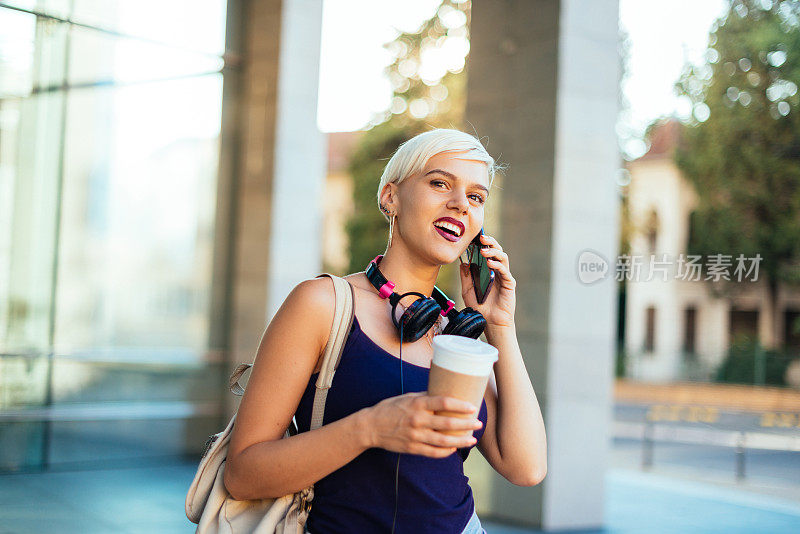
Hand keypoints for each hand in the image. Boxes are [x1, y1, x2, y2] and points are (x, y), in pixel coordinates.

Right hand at [364, 392, 482, 457]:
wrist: (370, 426)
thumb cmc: (390, 408)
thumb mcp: (407, 397)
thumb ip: (425, 397)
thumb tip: (445, 392)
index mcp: (417, 404)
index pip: (443, 403)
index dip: (460, 406)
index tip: (472, 407)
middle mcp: (417, 420)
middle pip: (447, 424)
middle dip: (466, 424)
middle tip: (478, 423)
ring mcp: (415, 436)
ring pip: (443, 441)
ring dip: (460, 441)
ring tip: (472, 439)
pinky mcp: (412, 448)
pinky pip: (433, 452)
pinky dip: (445, 452)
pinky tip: (454, 448)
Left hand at [459, 233, 515, 328]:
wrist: (491, 323)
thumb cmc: (481, 309)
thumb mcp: (468, 291)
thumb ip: (466, 277)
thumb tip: (463, 263)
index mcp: (488, 271)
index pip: (487, 253)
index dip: (483, 244)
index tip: (475, 237)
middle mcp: (497, 271)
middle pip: (497, 251)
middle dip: (490, 242)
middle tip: (482, 238)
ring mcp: (504, 277)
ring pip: (503, 257)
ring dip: (493, 251)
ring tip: (484, 250)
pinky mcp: (509, 284)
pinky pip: (504, 271)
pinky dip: (497, 265)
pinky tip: (490, 263)